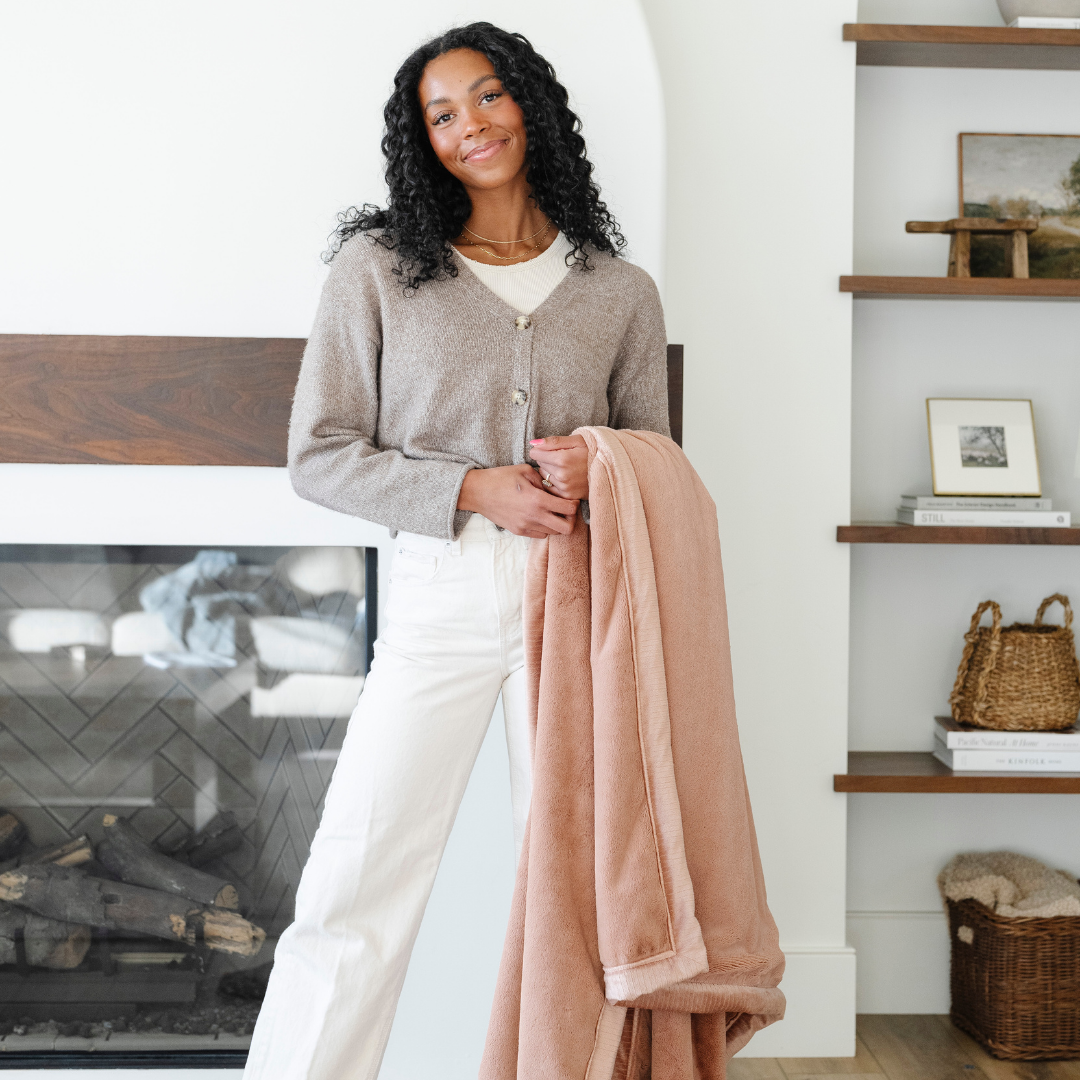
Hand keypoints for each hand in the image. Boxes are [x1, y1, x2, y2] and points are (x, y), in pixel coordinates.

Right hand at [457, 464, 578, 538]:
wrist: (477, 492)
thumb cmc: (500, 478)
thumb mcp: (525, 471)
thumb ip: (544, 481)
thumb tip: (555, 489)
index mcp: (538, 500)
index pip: (569, 509)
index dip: (574, 504)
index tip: (571, 499)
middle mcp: (534, 516)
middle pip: (566, 529)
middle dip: (570, 520)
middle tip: (565, 510)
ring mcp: (526, 526)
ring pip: (553, 533)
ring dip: (556, 523)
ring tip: (550, 511)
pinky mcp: (519, 531)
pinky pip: (540, 535)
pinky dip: (544, 527)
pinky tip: (539, 516)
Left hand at [529, 435, 588, 500]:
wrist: (611, 468)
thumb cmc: (593, 451)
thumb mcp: (576, 440)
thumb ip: (553, 442)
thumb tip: (533, 443)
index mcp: (562, 459)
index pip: (535, 453)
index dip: (542, 450)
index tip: (551, 449)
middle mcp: (562, 475)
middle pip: (540, 464)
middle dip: (547, 460)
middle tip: (562, 458)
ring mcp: (565, 487)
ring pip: (544, 476)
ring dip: (551, 471)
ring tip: (566, 468)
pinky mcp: (568, 496)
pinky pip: (550, 487)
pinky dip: (555, 482)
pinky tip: (566, 477)